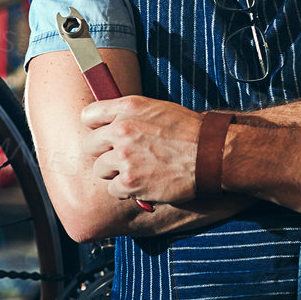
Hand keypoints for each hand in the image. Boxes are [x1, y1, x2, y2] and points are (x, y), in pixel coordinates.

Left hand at [79, 95, 202, 204]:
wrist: (212, 154)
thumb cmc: (189, 131)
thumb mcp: (158, 109)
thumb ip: (130, 115)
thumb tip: (110, 122)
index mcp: (128, 108)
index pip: (88, 115)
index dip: (95, 127)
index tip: (103, 135)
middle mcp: (122, 130)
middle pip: (90, 145)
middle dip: (104, 152)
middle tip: (122, 158)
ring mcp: (124, 157)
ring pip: (100, 169)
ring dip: (116, 173)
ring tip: (138, 172)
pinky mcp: (130, 182)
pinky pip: (113, 190)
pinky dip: (127, 191)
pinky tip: (145, 184)